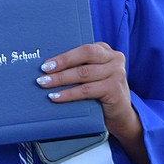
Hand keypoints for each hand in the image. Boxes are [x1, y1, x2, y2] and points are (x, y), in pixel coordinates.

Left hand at [36, 43, 147, 163]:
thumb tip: (48, 65)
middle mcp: (114, 59)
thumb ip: (78, 65)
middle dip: (62, 63)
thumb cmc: (100, 91)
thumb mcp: (92, 74)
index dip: (63, 55)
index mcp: (105, 50)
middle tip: (43, 71)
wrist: (120, 115)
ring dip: (61, 79)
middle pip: (85, 55)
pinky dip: (69, 94)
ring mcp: (117, 73)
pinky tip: (56, 97)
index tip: (45, 64)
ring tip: (44, 84)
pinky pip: (87, 90)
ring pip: (84, 73)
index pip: (83, 48)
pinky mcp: (115, 89)